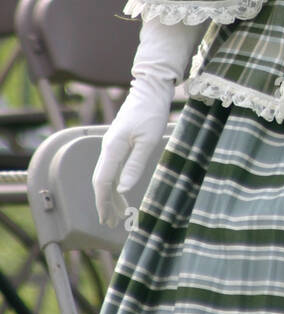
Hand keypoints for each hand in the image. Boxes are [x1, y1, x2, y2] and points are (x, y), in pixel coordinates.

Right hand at [92, 74, 174, 226]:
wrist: (151, 89)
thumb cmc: (152, 112)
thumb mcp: (148, 141)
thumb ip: (135, 165)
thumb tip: (122, 190)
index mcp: (113, 147)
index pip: (102, 181)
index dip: (103, 202)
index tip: (106, 218)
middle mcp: (108, 147)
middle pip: (101, 181)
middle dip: (105, 203)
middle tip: (110, 223)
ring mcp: (112, 145)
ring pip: (106, 175)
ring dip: (110, 196)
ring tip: (117, 215)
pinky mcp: (119, 143)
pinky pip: (112, 168)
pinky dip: (115, 183)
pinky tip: (121, 194)